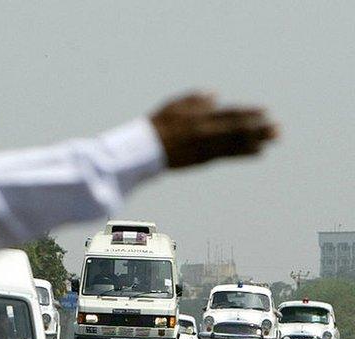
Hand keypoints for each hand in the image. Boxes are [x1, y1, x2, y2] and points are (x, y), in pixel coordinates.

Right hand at [151, 92, 276, 168]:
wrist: (144, 149)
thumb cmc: (156, 125)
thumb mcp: (175, 105)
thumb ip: (195, 99)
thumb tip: (214, 96)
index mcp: (200, 117)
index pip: (229, 113)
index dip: (248, 113)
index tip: (265, 111)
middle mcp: (206, 131)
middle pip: (238, 128)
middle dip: (259, 128)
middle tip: (278, 129)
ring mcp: (206, 146)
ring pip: (236, 142)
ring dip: (257, 140)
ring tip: (274, 139)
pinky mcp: (202, 159)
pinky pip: (228, 155)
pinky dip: (244, 153)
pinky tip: (259, 152)